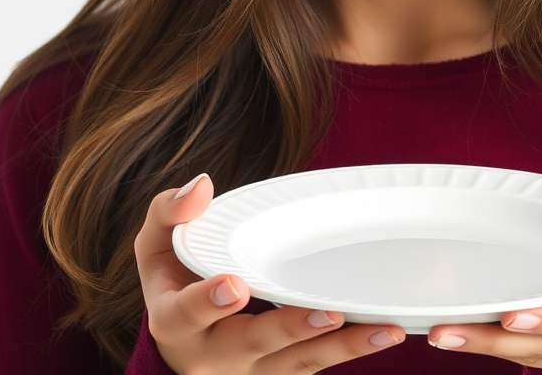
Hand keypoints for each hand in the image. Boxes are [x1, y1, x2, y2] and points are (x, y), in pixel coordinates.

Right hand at [134, 174, 405, 373]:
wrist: (182, 341)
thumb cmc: (174, 279)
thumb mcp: (156, 244)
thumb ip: (170, 213)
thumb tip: (200, 186)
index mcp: (175, 322)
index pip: (186, 314)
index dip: (209, 302)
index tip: (236, 286)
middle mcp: (214, 356)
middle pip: (255, 344)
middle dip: (291, 327)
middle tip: (327, 311)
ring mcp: (253, 372)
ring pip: (298, 362)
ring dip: (342, 346)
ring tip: (382, 330)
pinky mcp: (283, 374)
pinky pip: (317, 364)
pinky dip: (352, 349)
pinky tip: (385, 332)